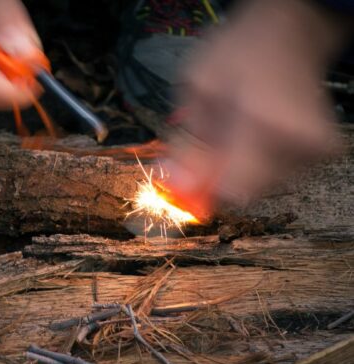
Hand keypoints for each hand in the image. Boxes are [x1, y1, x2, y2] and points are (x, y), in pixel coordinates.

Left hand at [162, 0, 348, 217]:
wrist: (290, 32)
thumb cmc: (239, 51)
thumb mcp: (198, 89)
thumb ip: (189, 143)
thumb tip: (180, 187)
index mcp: (267, 123)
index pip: (235, 190)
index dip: (206, 190)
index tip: (191, 176)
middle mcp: (299, 142)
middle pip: (247, 192)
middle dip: (221, 175)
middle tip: (214, 143)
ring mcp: (316, 149)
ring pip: (262, 185)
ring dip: (240, 166)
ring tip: (239, 127)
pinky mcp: (322, 152)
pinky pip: (278, 174)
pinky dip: (259, 160)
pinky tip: (256, 131)